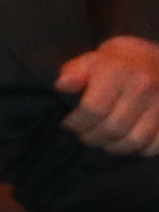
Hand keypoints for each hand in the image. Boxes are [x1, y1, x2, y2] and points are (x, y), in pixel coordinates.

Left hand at [61, 36, 158, 157]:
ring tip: (102, 142)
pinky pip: (156, 144)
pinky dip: (139, 150)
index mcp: (118, 72)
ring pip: (135, 140)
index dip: (77, 122)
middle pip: (113, 127)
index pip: (95, 108)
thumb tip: (62, 85)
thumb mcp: (89, 62)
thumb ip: (73, 73)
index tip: (68, 125)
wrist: (150, 60)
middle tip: (84, 136)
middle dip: (92, 137)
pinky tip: (125, 144)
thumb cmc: (113, 65)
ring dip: (114, 147)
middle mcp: (143, 87)